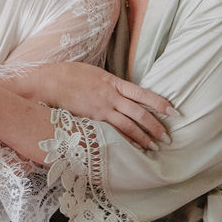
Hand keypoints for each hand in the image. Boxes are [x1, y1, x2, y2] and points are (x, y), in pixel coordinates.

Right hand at [41, 62, 172, 150]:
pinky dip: (124, 142)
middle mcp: (110, 96)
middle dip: (155, 127)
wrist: (48, 83)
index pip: (143, 94)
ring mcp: (100, 110)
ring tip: (153, 148)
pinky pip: (111, 133)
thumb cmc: (68, 74)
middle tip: (167, 138)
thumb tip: (121, 91)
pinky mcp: (90, 121)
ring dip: (142, 138)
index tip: (174, 112)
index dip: (160, 103)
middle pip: (139, 114)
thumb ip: (109, 83)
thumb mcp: (93, 73)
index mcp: (112, 82)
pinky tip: (131, 149)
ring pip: (127, 127)